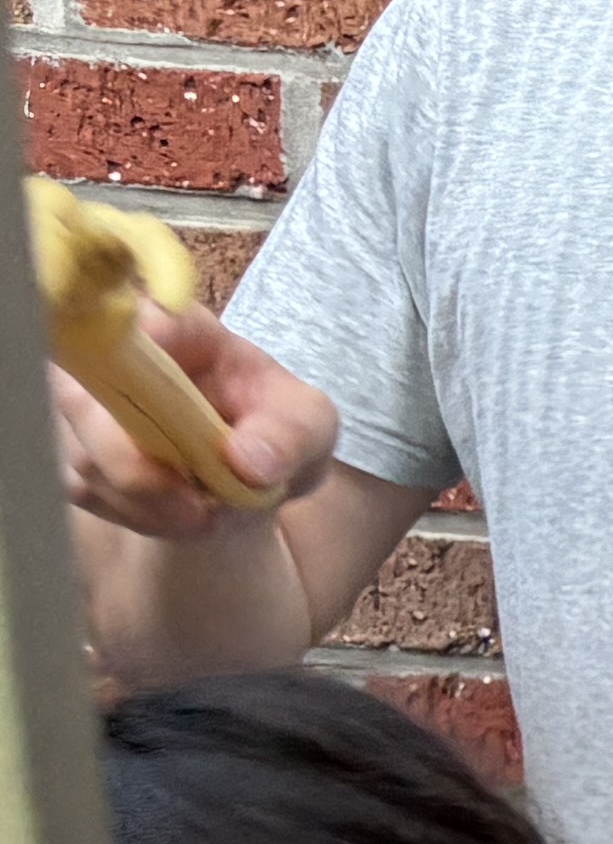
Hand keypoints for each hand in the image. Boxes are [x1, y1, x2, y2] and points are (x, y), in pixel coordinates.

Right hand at [48, 300, 330, 537]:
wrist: (251, 470)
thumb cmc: (278, 427)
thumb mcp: (309, 426)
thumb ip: (288, 436)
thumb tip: (245, 463)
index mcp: (178, 328)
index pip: (131, 327)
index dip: (137, 369)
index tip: (181, 422)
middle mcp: (113, 354)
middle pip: (82, 398)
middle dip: (137, 468)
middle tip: (197, 509)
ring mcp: (83, 399)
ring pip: (84, 455)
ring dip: (147, 504)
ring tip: (203, 514)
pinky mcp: (73, 446)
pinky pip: (84, 489)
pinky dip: (136, 516)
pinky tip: (175, 515)